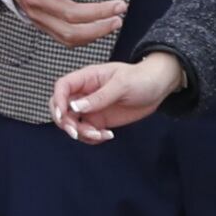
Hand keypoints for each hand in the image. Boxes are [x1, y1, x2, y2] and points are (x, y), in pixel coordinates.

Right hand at [8, 0, 124, 47]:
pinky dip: (85, 38)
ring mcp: (36, 13)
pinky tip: (102, 28)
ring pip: (67, 32)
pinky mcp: (41, 22)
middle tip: (120, 6)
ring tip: (116, 21)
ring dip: (95, 31)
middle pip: (68, 13)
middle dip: (98, 12)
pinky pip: (63, 38)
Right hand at [46, 51, 182, 142]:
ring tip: (101, 135)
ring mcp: (91, 108)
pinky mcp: (100, 120)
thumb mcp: (122, 85)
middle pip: (61, 108)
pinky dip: (93, 138)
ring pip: (73, 123)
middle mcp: (85, 93)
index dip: (57, 100)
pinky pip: (87, 132)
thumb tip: (75, 107)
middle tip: (77, 132)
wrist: (158, 88)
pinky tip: (108, 135)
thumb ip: (99, 97)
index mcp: (87, 78)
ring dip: (82, 133)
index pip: (62, 87)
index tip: (63, 115)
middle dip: (65, 122)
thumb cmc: (141, 78)